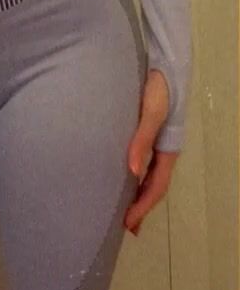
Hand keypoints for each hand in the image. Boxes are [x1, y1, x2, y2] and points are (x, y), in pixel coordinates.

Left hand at [124, 68, 178, 236]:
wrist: (163, 63)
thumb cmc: (158, 87)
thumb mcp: (150, 112)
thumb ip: (141, 139)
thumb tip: (132, 172)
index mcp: (167, 149)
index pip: (155, 187)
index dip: (142, 207)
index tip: (128, 225)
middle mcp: (162, 149)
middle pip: (152, 185)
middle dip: (140, 206)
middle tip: (126, 227)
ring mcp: (154, 141)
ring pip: (147, 174)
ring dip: (136, 192)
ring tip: (122, 208)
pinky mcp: (145, 130)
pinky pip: (141, 160)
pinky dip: (132, 174)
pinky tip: (121, 176)